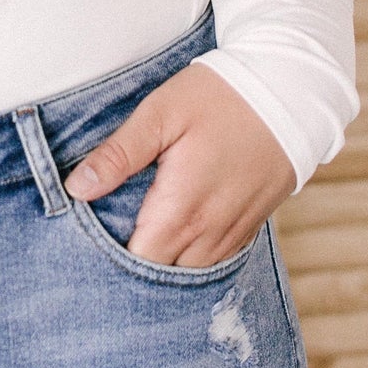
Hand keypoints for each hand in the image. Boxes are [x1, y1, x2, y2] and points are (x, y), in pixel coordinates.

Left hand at [63, 61, 295, 266]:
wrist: (290, 92)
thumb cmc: (219, 97)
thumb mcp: (160, 114)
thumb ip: (118, 155)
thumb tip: (77, 189)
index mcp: (182, 208)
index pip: (137, 262)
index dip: (109, 258)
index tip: (90, 238)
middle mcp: (210, 232)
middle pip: (163, 275)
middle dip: (134, 264)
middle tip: (107, 238)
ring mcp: (234, 233)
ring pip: (190, 272)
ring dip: (164, 261)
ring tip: (139, 234)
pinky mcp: (250, 227)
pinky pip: (215, 260)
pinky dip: (192, 255)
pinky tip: (176, 234)